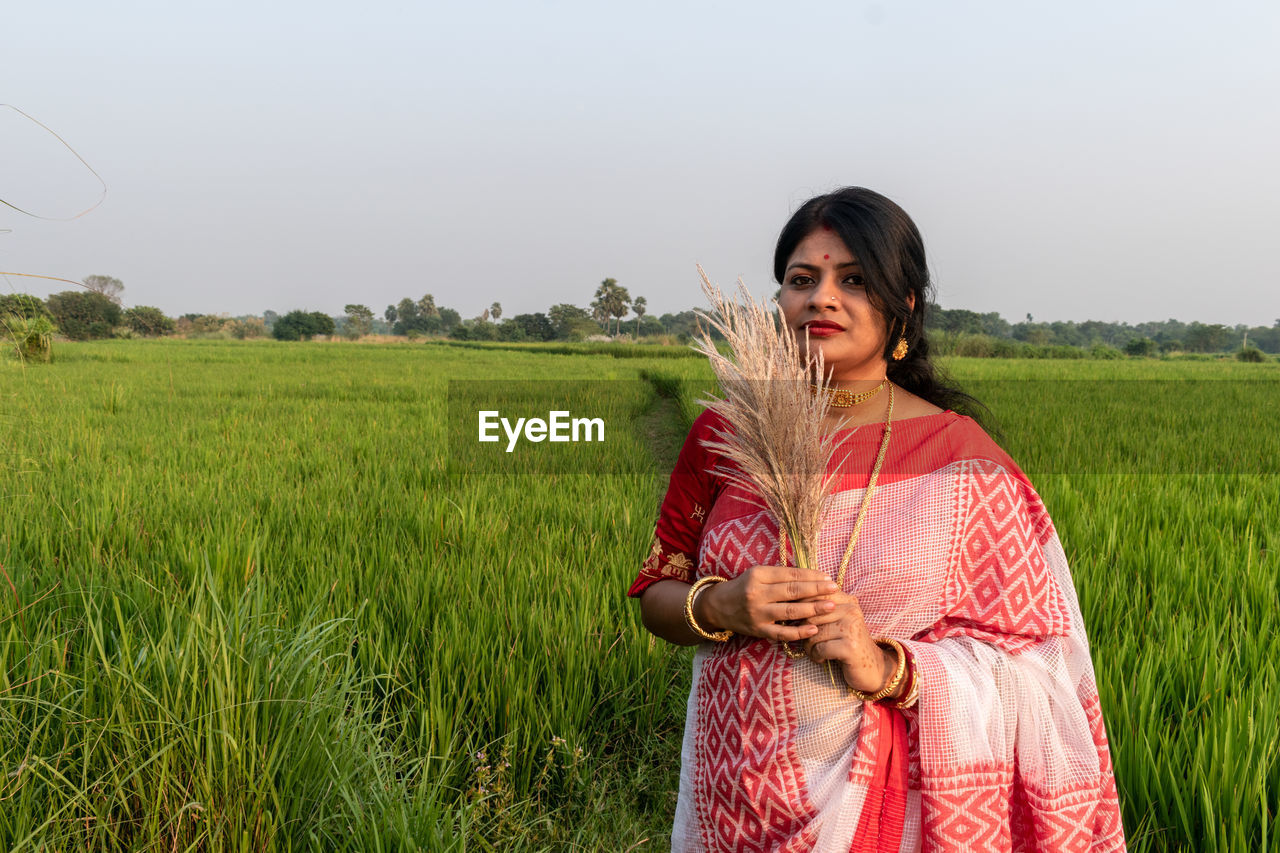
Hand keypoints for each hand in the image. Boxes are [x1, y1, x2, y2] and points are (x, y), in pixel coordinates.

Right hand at [698, 565, 839, 642]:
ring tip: (830, 607)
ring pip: (790, 611)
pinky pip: (782, 633)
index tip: (827, 577)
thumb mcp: (757, 575)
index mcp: (758, 575)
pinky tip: (814, 628)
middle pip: (792, 591)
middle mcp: (757, 593)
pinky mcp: (758, 630)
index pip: (790, 574)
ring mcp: (758, 613)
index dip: (810, 576)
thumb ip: (780, 575)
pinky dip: (799, 632)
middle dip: (816, 590)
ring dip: (813, 609)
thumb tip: (812, 576)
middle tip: (835, 589)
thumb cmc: (743, 587)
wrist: (717, 606)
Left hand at [802, 592, 895, 694]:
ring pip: (812, 633)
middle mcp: (851, 610)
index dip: (799, 608)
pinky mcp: (850, 646)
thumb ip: (820, 609)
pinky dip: (816, 656)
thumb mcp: (836, 621)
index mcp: (846, 600)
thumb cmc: (846, 643)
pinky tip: (822, 659)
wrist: (873, 668)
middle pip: (810, 615)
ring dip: (809, 646)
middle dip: (802, 631)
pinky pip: (820, 648)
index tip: (794, 620)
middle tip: (808, 642)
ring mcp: (852, 627)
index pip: (814, 595)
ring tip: (816, 651)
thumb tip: (788, 601)